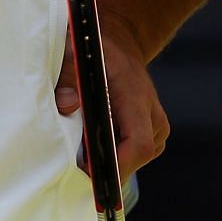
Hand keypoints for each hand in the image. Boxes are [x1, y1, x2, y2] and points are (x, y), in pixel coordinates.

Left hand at [55, 17, 168, 178]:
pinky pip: (132, 152)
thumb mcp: (78, 52)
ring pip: (134, 158)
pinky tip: (92, 148)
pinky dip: (112, 153)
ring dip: (109, 160)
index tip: (92, 176)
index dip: (117, 166)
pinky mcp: (150, 132)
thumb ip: (68, 75)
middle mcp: (152, 115)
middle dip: (107, 168)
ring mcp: (155, 126)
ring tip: (81, 155)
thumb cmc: (96, 48)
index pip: (138, 143)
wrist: (119, 43)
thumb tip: (66, 104)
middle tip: (75, 172)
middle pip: (136, 157)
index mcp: (136, 96)